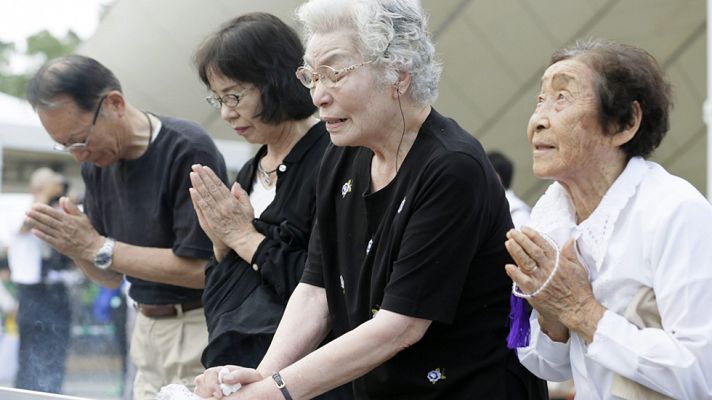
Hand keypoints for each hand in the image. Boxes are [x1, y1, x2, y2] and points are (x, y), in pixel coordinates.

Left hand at [25, 196, 102, 261]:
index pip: (53, 213)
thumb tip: (63, 198)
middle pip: (47, 220)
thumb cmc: (87, 231)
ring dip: (35, 223)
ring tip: (27, 218)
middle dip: (36, 215)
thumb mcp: (83, 217)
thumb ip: (72, 208)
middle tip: (27, 211)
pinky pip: (48, 239)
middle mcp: (64, 228)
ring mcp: (62, 237)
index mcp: (69, 220)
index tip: (35, 206)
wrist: (93, 248)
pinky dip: (41, 235)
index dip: (43, 209)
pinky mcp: (60, 246)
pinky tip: (34, 231)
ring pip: (46, 229)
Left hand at [189, 165, 257, 254]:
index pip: (219, 185)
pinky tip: (192, 191)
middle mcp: (224, 205)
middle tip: (195, 166)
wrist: (243, 240)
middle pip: (211, 187)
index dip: (211, 176)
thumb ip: (241, 195)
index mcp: (232, 201)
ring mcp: (217, 213)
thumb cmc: (246, 224)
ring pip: (206, 195)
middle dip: (202, 176)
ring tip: (192, 174)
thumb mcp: (248, 207)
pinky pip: (203, 207)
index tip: (205, 168)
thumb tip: (235, 184)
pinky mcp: (212, 221)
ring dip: (198, 184)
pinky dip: (197, 198)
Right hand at [194, 366, 262, 398]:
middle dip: (206, 390)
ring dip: (204, 395)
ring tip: (217, 398)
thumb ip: (240, 374)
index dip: (212, 385)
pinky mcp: (207, 393)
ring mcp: (208, 385)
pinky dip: (203, 397)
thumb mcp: (251, 375)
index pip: (210, 374)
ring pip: (198, 389)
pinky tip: (212, 398)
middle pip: (200, 380)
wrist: (252, 386)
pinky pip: (199, 395)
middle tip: (218, 398)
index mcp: (222, 370)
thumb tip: (225, 379)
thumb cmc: (251, 380)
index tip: (220, 395)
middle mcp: (212, 376)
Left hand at [504, 227, 604, 341]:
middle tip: (511, 232)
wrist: (578, 310)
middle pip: (532, 250)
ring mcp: (540, 279)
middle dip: (520, 239)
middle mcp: (548, 268)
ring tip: (508, 242)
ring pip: (525, 262)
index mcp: (558, 261)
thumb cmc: (580, 290)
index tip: (524, 228)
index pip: (543, 244)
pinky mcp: (534, 291)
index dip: (532, 235)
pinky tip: (508, 266)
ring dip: (515, 251)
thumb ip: (571, 254)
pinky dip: (514, 273)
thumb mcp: (579, 269)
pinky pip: (521, 280)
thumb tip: (570, 240)